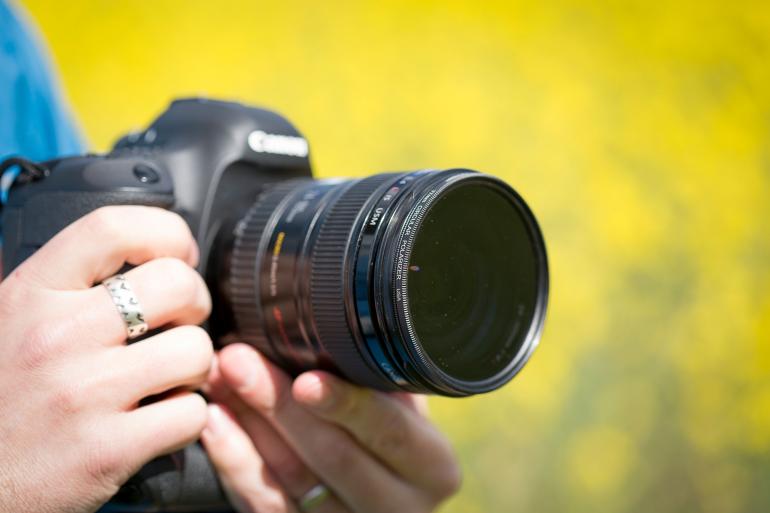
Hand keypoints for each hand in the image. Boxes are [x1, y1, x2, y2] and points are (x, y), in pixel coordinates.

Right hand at [0, 206, 213, 512]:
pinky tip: (158, 419)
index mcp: (29, 295)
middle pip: (177, 284)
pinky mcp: (108, 450)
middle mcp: (56, 336)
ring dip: (194, 366)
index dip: (166, 233)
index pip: (113, 227)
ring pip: (196, 349)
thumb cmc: (0, 400)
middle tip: (179, 323)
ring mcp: (84, 394)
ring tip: (166, 377)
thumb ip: (58, 285)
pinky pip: (192, 413)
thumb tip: (128, 250)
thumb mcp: (7, 321)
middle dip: (195, 302)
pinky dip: (186, 417)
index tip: (179, 254)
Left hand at [202, 343, 460, 512]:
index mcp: (432, 467)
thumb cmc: (391, 433)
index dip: (346, 405)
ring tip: (220, 379)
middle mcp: (398, 505)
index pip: (389, 432)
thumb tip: (337, 322)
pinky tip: (216, 423)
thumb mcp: (406, 408)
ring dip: (248, 424)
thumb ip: (384, 383)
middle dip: (279, 405)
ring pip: (291, 482)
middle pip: (333, 457)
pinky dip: (234, 460)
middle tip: (238, 359)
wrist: (379, 491)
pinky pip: (263, 505)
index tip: (306, 377)